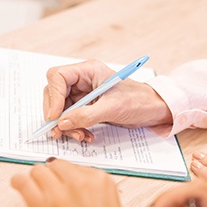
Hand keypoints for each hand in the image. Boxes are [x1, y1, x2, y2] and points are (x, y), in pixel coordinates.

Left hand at [11, 159, 145, 206]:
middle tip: (49, 191)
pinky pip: (22, 182)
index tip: (65, 187)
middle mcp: (79, 181)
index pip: (76, 167)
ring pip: (37, 170)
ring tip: (34, 191)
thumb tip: (80, 196)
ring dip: (36, 180)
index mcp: (101, 181)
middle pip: (55, 165)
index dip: (68, 178)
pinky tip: (19, 188)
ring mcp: (57, 192)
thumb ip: (96, 197)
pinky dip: (19, 183)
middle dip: (52, 177)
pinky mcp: (40, 206)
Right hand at [43, 60, 171, 141]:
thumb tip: (62, 123)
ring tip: (79, 135)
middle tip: (60, 131)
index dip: (53, 96)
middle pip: (54, 94)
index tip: (55, 116)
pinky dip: (74, 129)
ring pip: (61, 109)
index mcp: (88, 71)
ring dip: (66, 125)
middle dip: (57, 115)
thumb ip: (85, 115)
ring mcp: (82, 94)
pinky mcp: (85, 107)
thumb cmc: (138, 101)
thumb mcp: (112, 108)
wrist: (153, 110)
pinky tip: (85, 135)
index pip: (57, 77)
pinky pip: (70, 118)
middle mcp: (82, 80)